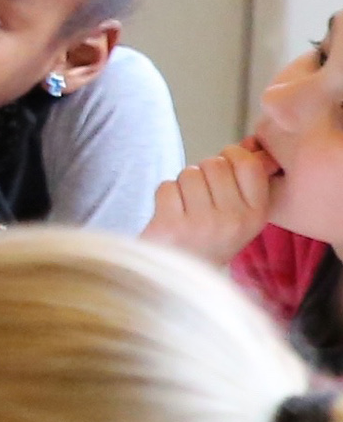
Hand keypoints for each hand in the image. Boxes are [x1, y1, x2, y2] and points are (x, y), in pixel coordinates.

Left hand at [148, 140, 281, 264]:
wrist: (178, 277)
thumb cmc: (209, 238)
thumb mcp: (241, 216)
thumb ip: (245, 182)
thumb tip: (247, 144)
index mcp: (256, 215)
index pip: (249, 164)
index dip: (232, 156)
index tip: (224, 167)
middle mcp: (233, 221)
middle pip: (214, 164)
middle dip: (203, 172)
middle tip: (199, 196)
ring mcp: (201, 224)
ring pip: (188, 173)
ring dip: (182, 184)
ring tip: (185, 208)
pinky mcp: (170, 226)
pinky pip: (166, 186)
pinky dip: (164, 195)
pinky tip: (170, 215)